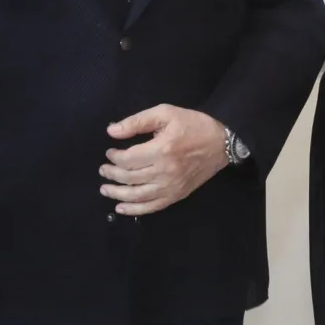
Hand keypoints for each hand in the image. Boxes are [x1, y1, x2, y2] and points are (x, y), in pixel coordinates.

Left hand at [101, 106, 228, 217]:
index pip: (128, 159)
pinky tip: (121, 208)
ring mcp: (171, 187)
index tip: (110, 152)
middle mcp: (165, 172)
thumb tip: (112, 131)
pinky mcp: (177, 195)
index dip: (114, 157)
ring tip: (105, 189)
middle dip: (111, 174)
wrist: (221, 143)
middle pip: (129, 178)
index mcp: (162, 150)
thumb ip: (137, 121)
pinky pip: (152, 207)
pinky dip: (134, 210)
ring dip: (117, 194)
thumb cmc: (192, 125)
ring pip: (137, 196)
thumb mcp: (165, 113)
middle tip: (103, 169)